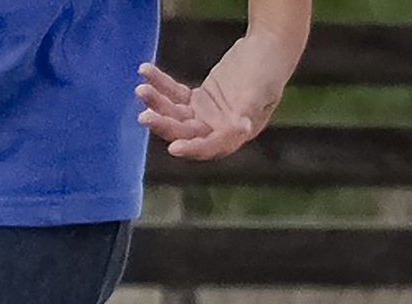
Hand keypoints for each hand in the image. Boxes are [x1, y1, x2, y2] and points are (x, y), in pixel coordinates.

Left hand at [138, 34, 300, 160]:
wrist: (268, 47)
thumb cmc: (270, 70)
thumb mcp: (261, 90)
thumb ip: (248, 110)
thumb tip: (242, 129)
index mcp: (235, 134)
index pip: (210, 146)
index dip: (192, 148)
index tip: (173, 148)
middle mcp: (216, 129)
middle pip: (184, 132)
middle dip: (164, 124)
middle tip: (144, 116)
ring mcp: (204, 116)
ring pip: (174, 114)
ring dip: (156, 102)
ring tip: (141, 89)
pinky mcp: (195, 100)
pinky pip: (172, 95)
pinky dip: (159, 84)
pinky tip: (145, 71)